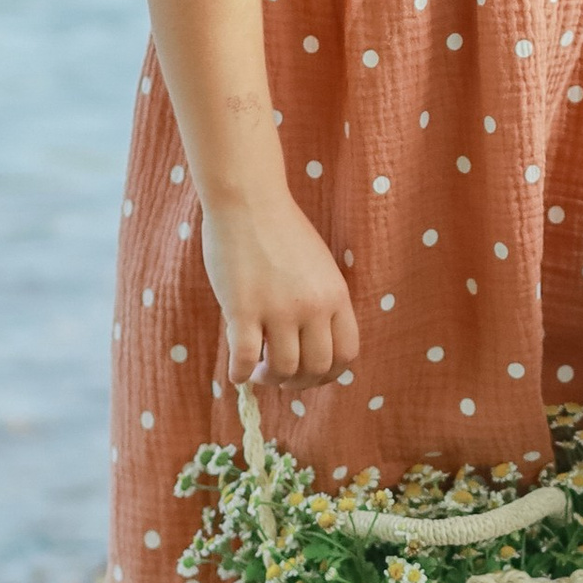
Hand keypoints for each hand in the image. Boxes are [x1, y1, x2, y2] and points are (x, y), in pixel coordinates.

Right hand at [201, 195, 362, 386]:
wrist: (249, 201)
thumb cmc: (281, 230)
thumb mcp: (319, 267)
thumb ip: (322, 303)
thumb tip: (313, 344)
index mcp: (336, 296)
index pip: (347, 354)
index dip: (329, 374)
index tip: (309, 373)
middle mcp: (313, 307)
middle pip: (316, 368)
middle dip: (299, 382)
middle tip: (279, 374)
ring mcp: (278, 309)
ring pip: (282, 369)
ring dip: (269, 379)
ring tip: (258, 370)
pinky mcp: (243, 309)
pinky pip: (244, 359)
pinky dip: (240, 374)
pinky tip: (236, 372)